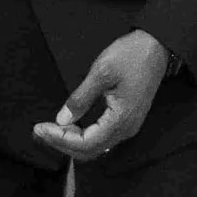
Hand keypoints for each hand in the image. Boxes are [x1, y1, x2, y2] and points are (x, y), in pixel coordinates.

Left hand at [34, 31, 172, 163]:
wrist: (157, 46)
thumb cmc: (131, 55)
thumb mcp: (101, 72)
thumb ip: (81, 98)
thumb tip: (62, 120)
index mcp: (121, 120)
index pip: (85, 143)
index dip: (60, 139)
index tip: (40, 127)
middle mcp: (126, 129)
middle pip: (89, 150)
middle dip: (62, 143)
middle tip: (40, 130)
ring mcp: (128, 126)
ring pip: (95, 146)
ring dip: (71, 141)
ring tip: (50, 129)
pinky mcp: (127, 119)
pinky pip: (102, 137)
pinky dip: (83, 136)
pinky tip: (70, 125)